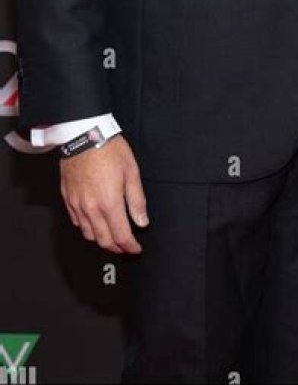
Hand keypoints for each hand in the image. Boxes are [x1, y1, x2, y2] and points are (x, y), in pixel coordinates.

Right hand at [59, 135, 148, 254]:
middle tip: (125, 247)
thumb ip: (137, 200)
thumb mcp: (132, 172)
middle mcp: (91, 208)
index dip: (130, 246)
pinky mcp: (68, 198)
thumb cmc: (108, 149)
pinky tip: (94, 224)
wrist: (84, 135)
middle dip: (116, 248)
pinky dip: (87, 228)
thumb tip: (142, 221)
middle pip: (103, 240)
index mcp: (109, 202)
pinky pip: (76, 222)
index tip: (135, 248)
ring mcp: (77, 204)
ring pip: (88, 234)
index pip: (121, 235)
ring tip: (111, 238)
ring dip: (101, 240)